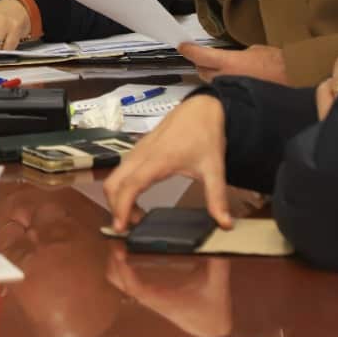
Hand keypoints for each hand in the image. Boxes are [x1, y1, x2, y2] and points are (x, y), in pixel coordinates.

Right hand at [103, 95, 231, 231]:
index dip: (122, 207)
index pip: (130, 186)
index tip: (121, 227)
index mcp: (157, 160)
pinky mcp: (137, 150)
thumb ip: (217, 197)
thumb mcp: (214, 168)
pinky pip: (120, 171)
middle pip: (113, 183)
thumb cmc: (205, 135)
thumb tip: (225, 223)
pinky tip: (137, 199)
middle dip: (115, 207)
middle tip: (129, 227)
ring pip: (114, 177)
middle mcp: (141, 155)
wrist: (201, 109)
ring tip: (136, 217)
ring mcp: (137, 151)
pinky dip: (121, 188)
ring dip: (118, 198)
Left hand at [105, 244, 232, 336]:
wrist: (210, 326)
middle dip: (112, 259)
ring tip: (122, 238)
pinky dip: (120, 263)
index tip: (120, 250)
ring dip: (114, 260)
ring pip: (117, 278)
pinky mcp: (147, 290)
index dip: (122, 268)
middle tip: (119, 236)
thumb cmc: (212, 307)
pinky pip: (124, 277)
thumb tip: (215, 238)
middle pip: (116, 279)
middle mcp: (148, 296)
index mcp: (161, 297)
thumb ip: (218, 262)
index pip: (132, 286)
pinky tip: (129, 246)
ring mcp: (145, 293)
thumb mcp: (217, 283)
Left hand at [178, 43, 287, 85]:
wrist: (298, 81)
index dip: (189, 51)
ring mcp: (231, 93)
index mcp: (229, 63)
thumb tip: (233, 59)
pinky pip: (225, 94)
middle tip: (205, 59)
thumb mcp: (257, 51)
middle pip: (202, 71)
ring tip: (225, 73)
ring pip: (212, 84)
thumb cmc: (282, 65)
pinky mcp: (238, 103)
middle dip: (202, 65)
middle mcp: (226, 79)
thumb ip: (239, 55)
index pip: (200, 56)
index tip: (183, 46)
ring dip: (214, 78)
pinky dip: (226, 89)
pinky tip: (235, 86)